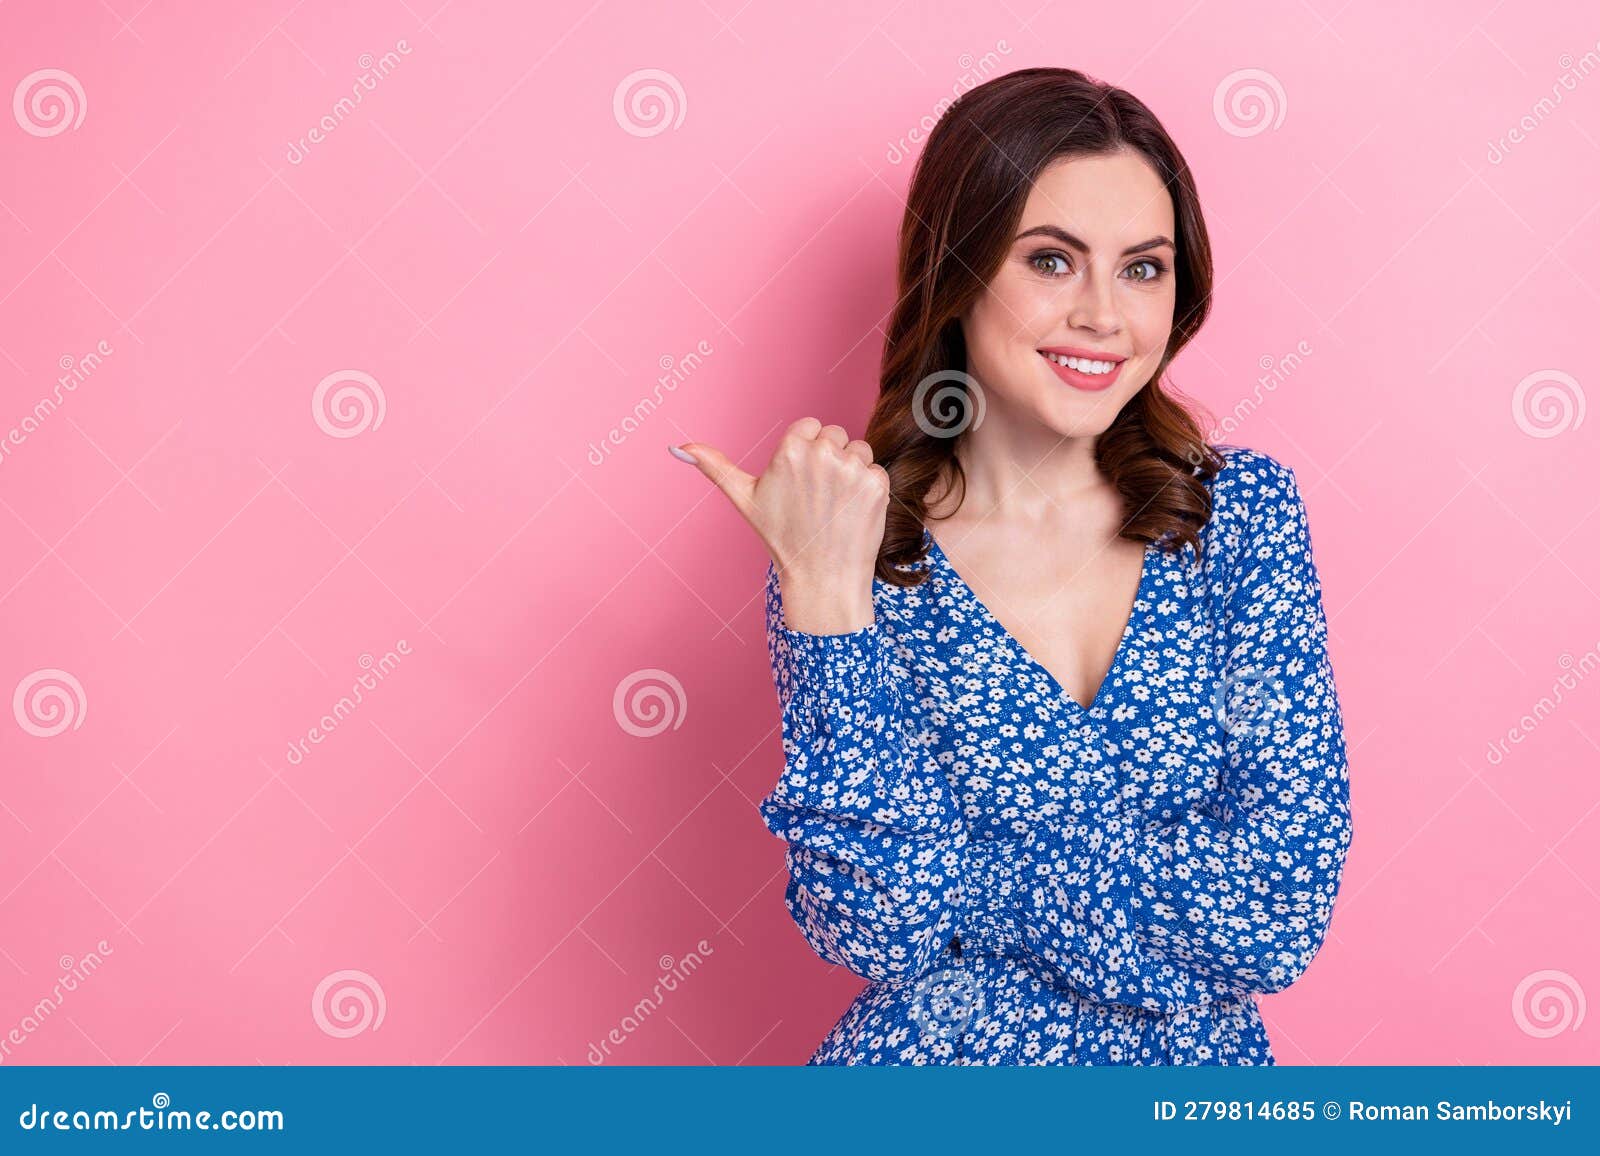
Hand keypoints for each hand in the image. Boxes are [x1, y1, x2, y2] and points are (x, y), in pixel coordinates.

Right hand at [675, 417, 889, 632]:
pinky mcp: (876, 484)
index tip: (802, 482)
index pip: (810, 426)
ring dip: (851, 472)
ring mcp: (852, 469)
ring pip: (859, 450)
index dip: (806, 453)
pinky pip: (876, 470)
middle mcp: (822, 453)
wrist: (821, 577)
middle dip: (830, 459)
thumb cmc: (782, 537)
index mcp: (789, 449)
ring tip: (835, 505)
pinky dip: (868, 489)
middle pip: (835, 435)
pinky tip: (852, 512)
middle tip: (818, 497)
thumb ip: (714, 466)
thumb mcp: (745, 499)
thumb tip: (677, 447)